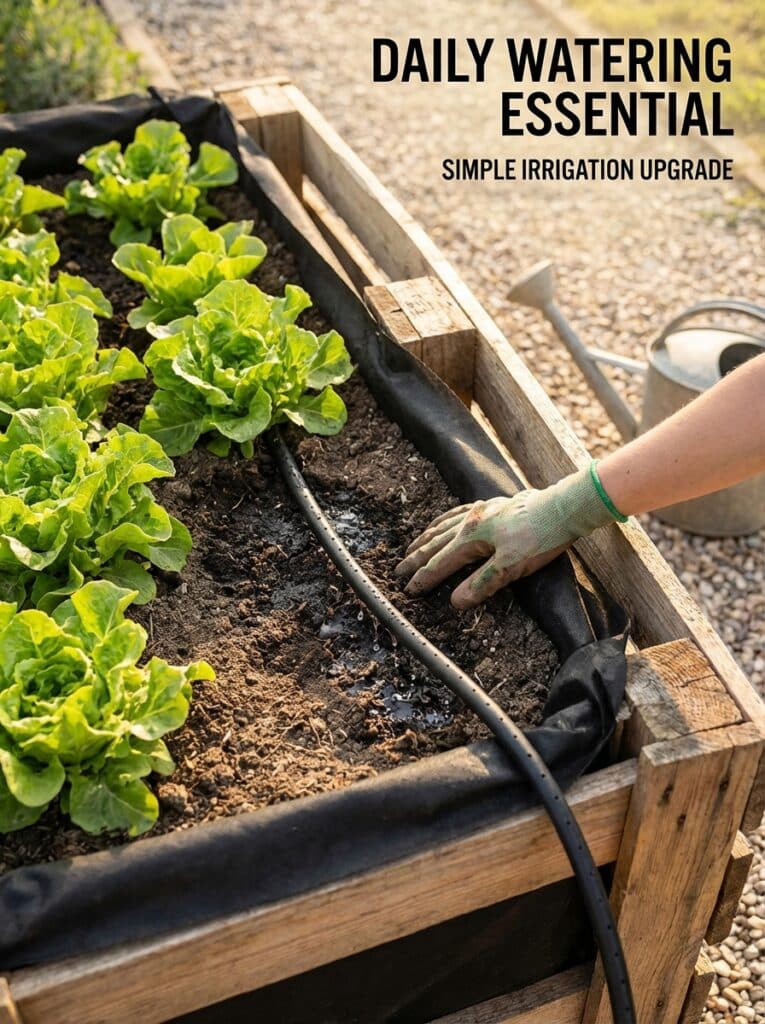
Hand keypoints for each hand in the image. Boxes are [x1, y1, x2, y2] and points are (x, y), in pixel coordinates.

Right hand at [396, 465, 622, 609]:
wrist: (562, 509)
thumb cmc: (538, 539)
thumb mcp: (510, 568)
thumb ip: (480, 584)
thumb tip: (454, 602)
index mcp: (471, 537)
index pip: (440, 563)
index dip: (423, 579)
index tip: (408, 591)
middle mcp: (470, 521)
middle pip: (435, 543)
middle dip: (416, 559)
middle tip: (399, 573)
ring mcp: (481, 511)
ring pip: (444, 526)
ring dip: (426, 539)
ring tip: (412, 547)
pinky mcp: (493, 506)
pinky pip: (458, 513)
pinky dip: (444, 521)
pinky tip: (444, 523)